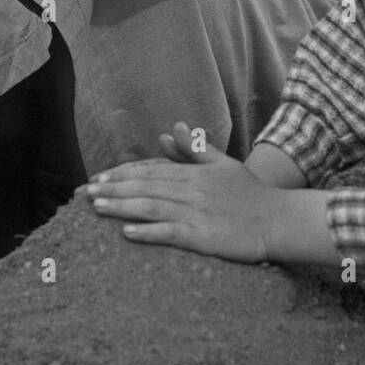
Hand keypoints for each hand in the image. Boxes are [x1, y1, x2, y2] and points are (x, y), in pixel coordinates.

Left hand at [86, 122, 282, 262]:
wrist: (277, 218)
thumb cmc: (250, 193)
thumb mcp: (222, 163)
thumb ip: (194, 148)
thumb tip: (169, 127)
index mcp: (193, 173)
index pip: (150, 170)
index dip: (122, 173)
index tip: (99, 177)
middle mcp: (191, 190)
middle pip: (145, 187)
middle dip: (113, 188)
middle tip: (86, 192)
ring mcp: (197, 213)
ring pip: (152, 207)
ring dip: (122, 207)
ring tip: (97, 208)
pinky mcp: (204, 237)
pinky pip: (171, 233)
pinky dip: (148, 232)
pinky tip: (127, 233)